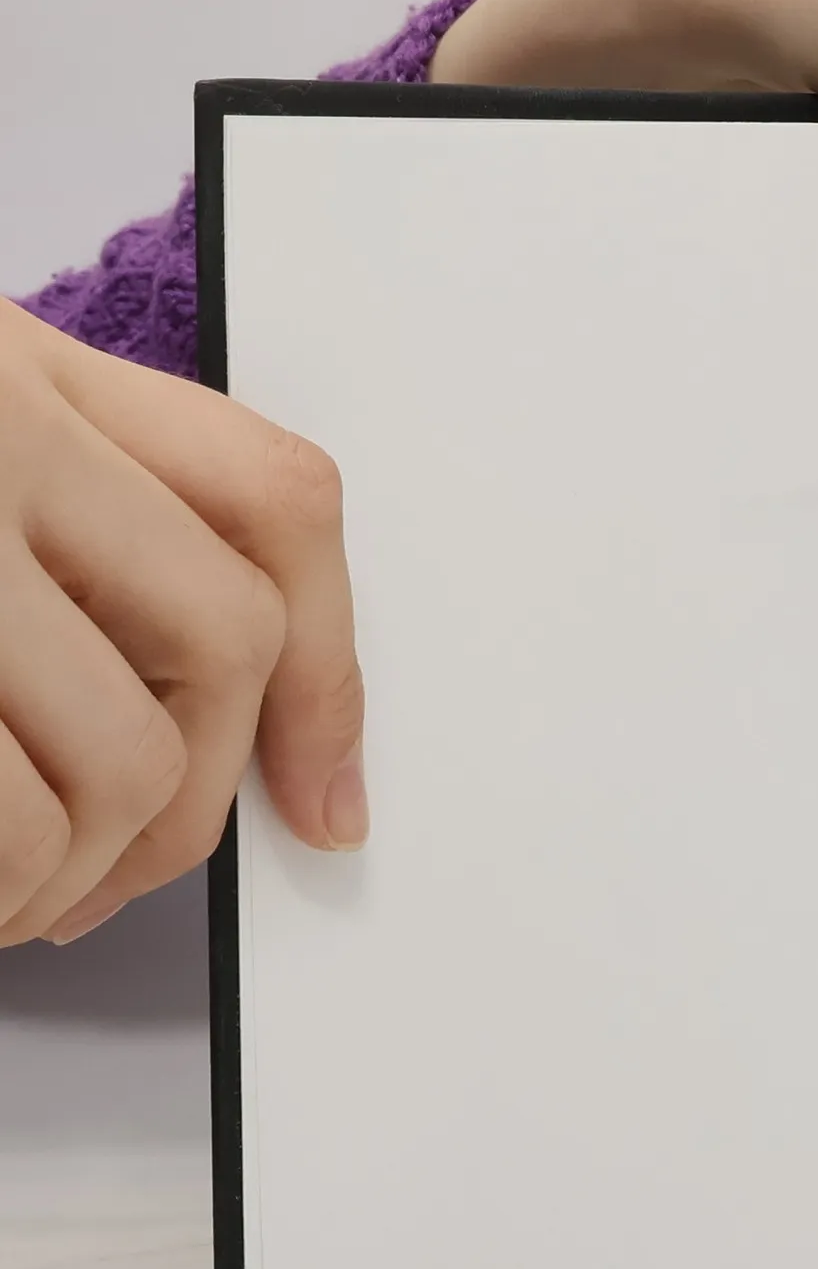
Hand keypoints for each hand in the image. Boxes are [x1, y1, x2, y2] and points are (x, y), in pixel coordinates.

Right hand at [0, 301, 365, 945]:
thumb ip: (64, 538)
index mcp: (24, 369)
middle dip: (191, 806)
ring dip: (87, 867)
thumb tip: (210, 738)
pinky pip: (11, 814)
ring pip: (128, 752)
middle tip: (123, 878)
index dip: (333, 676)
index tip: (331, 805)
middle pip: (229, 638)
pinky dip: (8, 889)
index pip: (276, 499)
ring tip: (25, 899)